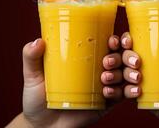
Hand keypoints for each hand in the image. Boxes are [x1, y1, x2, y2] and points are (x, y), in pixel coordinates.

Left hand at [7, 35, 123, 127]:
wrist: (42, 126)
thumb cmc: (37, 99)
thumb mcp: (33, 76)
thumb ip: (31, 58)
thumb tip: (38, 41)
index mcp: (86, 58)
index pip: (106, 43)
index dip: (115, 39)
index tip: (112, 40)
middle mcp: (98, 69)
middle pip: (121, 57)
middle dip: (125, 56)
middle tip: (110, 62)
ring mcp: (104, 86)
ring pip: (124, 75)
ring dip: (126, 73)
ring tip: (110, 78)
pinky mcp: (107, 104)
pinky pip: (122, 96)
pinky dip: (126, 92)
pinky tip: (117, 92)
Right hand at [121, 32, 158, 127]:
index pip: (144, 41)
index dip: (130, 39)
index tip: (128, 39)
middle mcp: (156, 68)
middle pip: (131, 57)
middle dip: (124, 57)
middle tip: (135, 62)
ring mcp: (152, 85)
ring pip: (127, 75)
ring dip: (121, 73)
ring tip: (133, 77)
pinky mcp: (151, 103)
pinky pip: (132, 96)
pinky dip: (124, 92)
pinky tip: (129, 91)